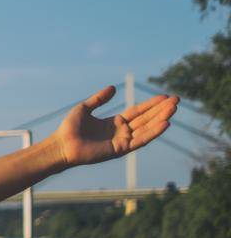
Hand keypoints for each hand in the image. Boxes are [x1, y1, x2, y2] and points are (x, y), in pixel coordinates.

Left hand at [52, 84, 178, 168]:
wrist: (61, 145)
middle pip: (146, 119)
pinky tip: (165, 124)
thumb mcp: (85, 108)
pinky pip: (141, 140)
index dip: (151, 104)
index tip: (165, 96)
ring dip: (161, 118)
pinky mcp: (121, 149)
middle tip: (176, 100)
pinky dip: (153, 132)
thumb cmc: (69, 128)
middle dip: (161, 110)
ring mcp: (122, 141)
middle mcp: (121, 132)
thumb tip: (113, 88)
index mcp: (115, 123)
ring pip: (146, 128)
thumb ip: (99, 99)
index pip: (138, 111)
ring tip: (174, 108)